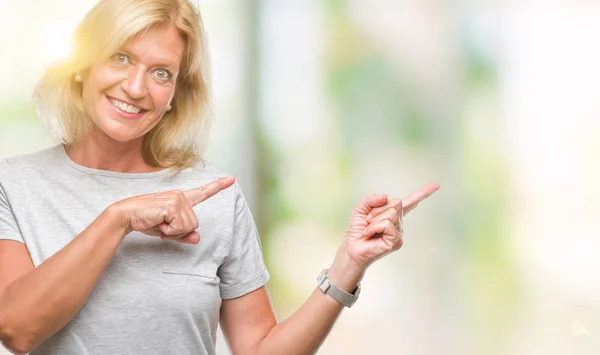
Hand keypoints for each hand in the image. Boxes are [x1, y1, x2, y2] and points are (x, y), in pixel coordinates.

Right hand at [111, 176, 234, 243]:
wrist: (126, 216)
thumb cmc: (146, 221)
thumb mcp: (168, 230)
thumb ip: (184, 234)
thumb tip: (198, 238)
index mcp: (181, 199)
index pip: (203, 192)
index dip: (218, 186)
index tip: (232, 179)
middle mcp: (181, 196)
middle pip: (194, 224)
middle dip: (178, 231)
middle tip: (162, 225)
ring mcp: (177, 199)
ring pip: (188, 226)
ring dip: (173, 231)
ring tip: (159, 222)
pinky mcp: (172, 205)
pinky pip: (179, 227)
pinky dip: (168, 231)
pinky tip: (158, 222)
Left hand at [340, 183, 439, 269]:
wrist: (352, 247)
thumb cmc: (357, 230)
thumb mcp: (361, 208)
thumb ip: (372, 199)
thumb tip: (385, 197)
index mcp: (393, 214)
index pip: (410, 202)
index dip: (423, 193)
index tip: (436, 185)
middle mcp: (399, 222)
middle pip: (396, 202)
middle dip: (378, 209)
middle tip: (368, 221)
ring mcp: (399, 232)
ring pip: (391, 213)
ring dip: (374, 219)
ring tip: (369, 229)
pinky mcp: (397, 241)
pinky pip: (387, 224)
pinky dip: (374, 227)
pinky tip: (369, 234)